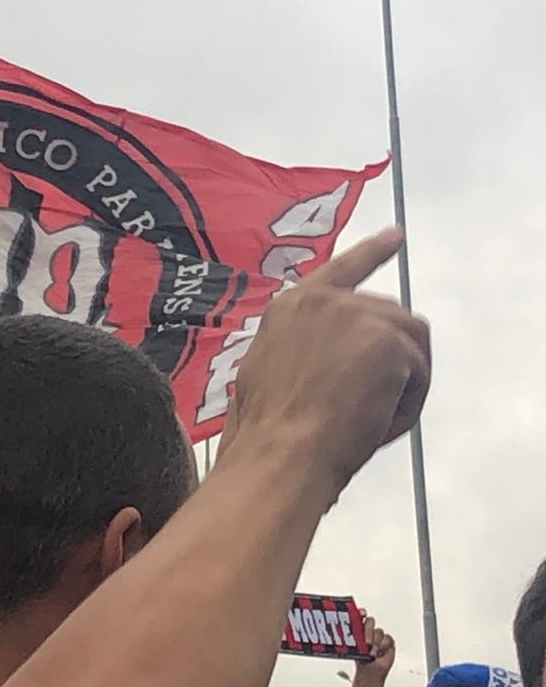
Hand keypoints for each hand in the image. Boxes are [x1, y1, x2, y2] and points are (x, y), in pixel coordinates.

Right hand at [220, 229, 429, 501]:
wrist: (282, 450)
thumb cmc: (266, 428)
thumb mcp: (266, 371)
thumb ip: (300, 347)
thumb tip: (331, 356)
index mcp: (290, 307)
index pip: (340, 269)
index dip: (371, 252)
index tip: (396, 236)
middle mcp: (324, 301)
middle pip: (388, 315)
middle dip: (391, 356)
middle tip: (374, 404)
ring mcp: (357, 315)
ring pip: (410, 342)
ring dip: (400, 381)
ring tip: (369, 417)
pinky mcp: (388, 340)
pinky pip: (419, 372)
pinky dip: (408, 403)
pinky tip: (377, 422)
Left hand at [351, 614, 394, 686]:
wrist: (368, 671)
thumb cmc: (358, 658)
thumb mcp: (350, 646)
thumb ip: (347, 637)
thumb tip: (338, 631)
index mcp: (358, 627)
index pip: (360, 615)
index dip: (361, 612)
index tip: (361, 613)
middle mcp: (369, 630)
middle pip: (370, 621)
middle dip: (368, 630)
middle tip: (366, 643)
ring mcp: (378, 636)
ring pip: (379, 631)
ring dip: (375, 642)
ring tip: (371, 653)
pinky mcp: (388, 642)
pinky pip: (388, 638)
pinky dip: (384, 645)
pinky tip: (380, 652)